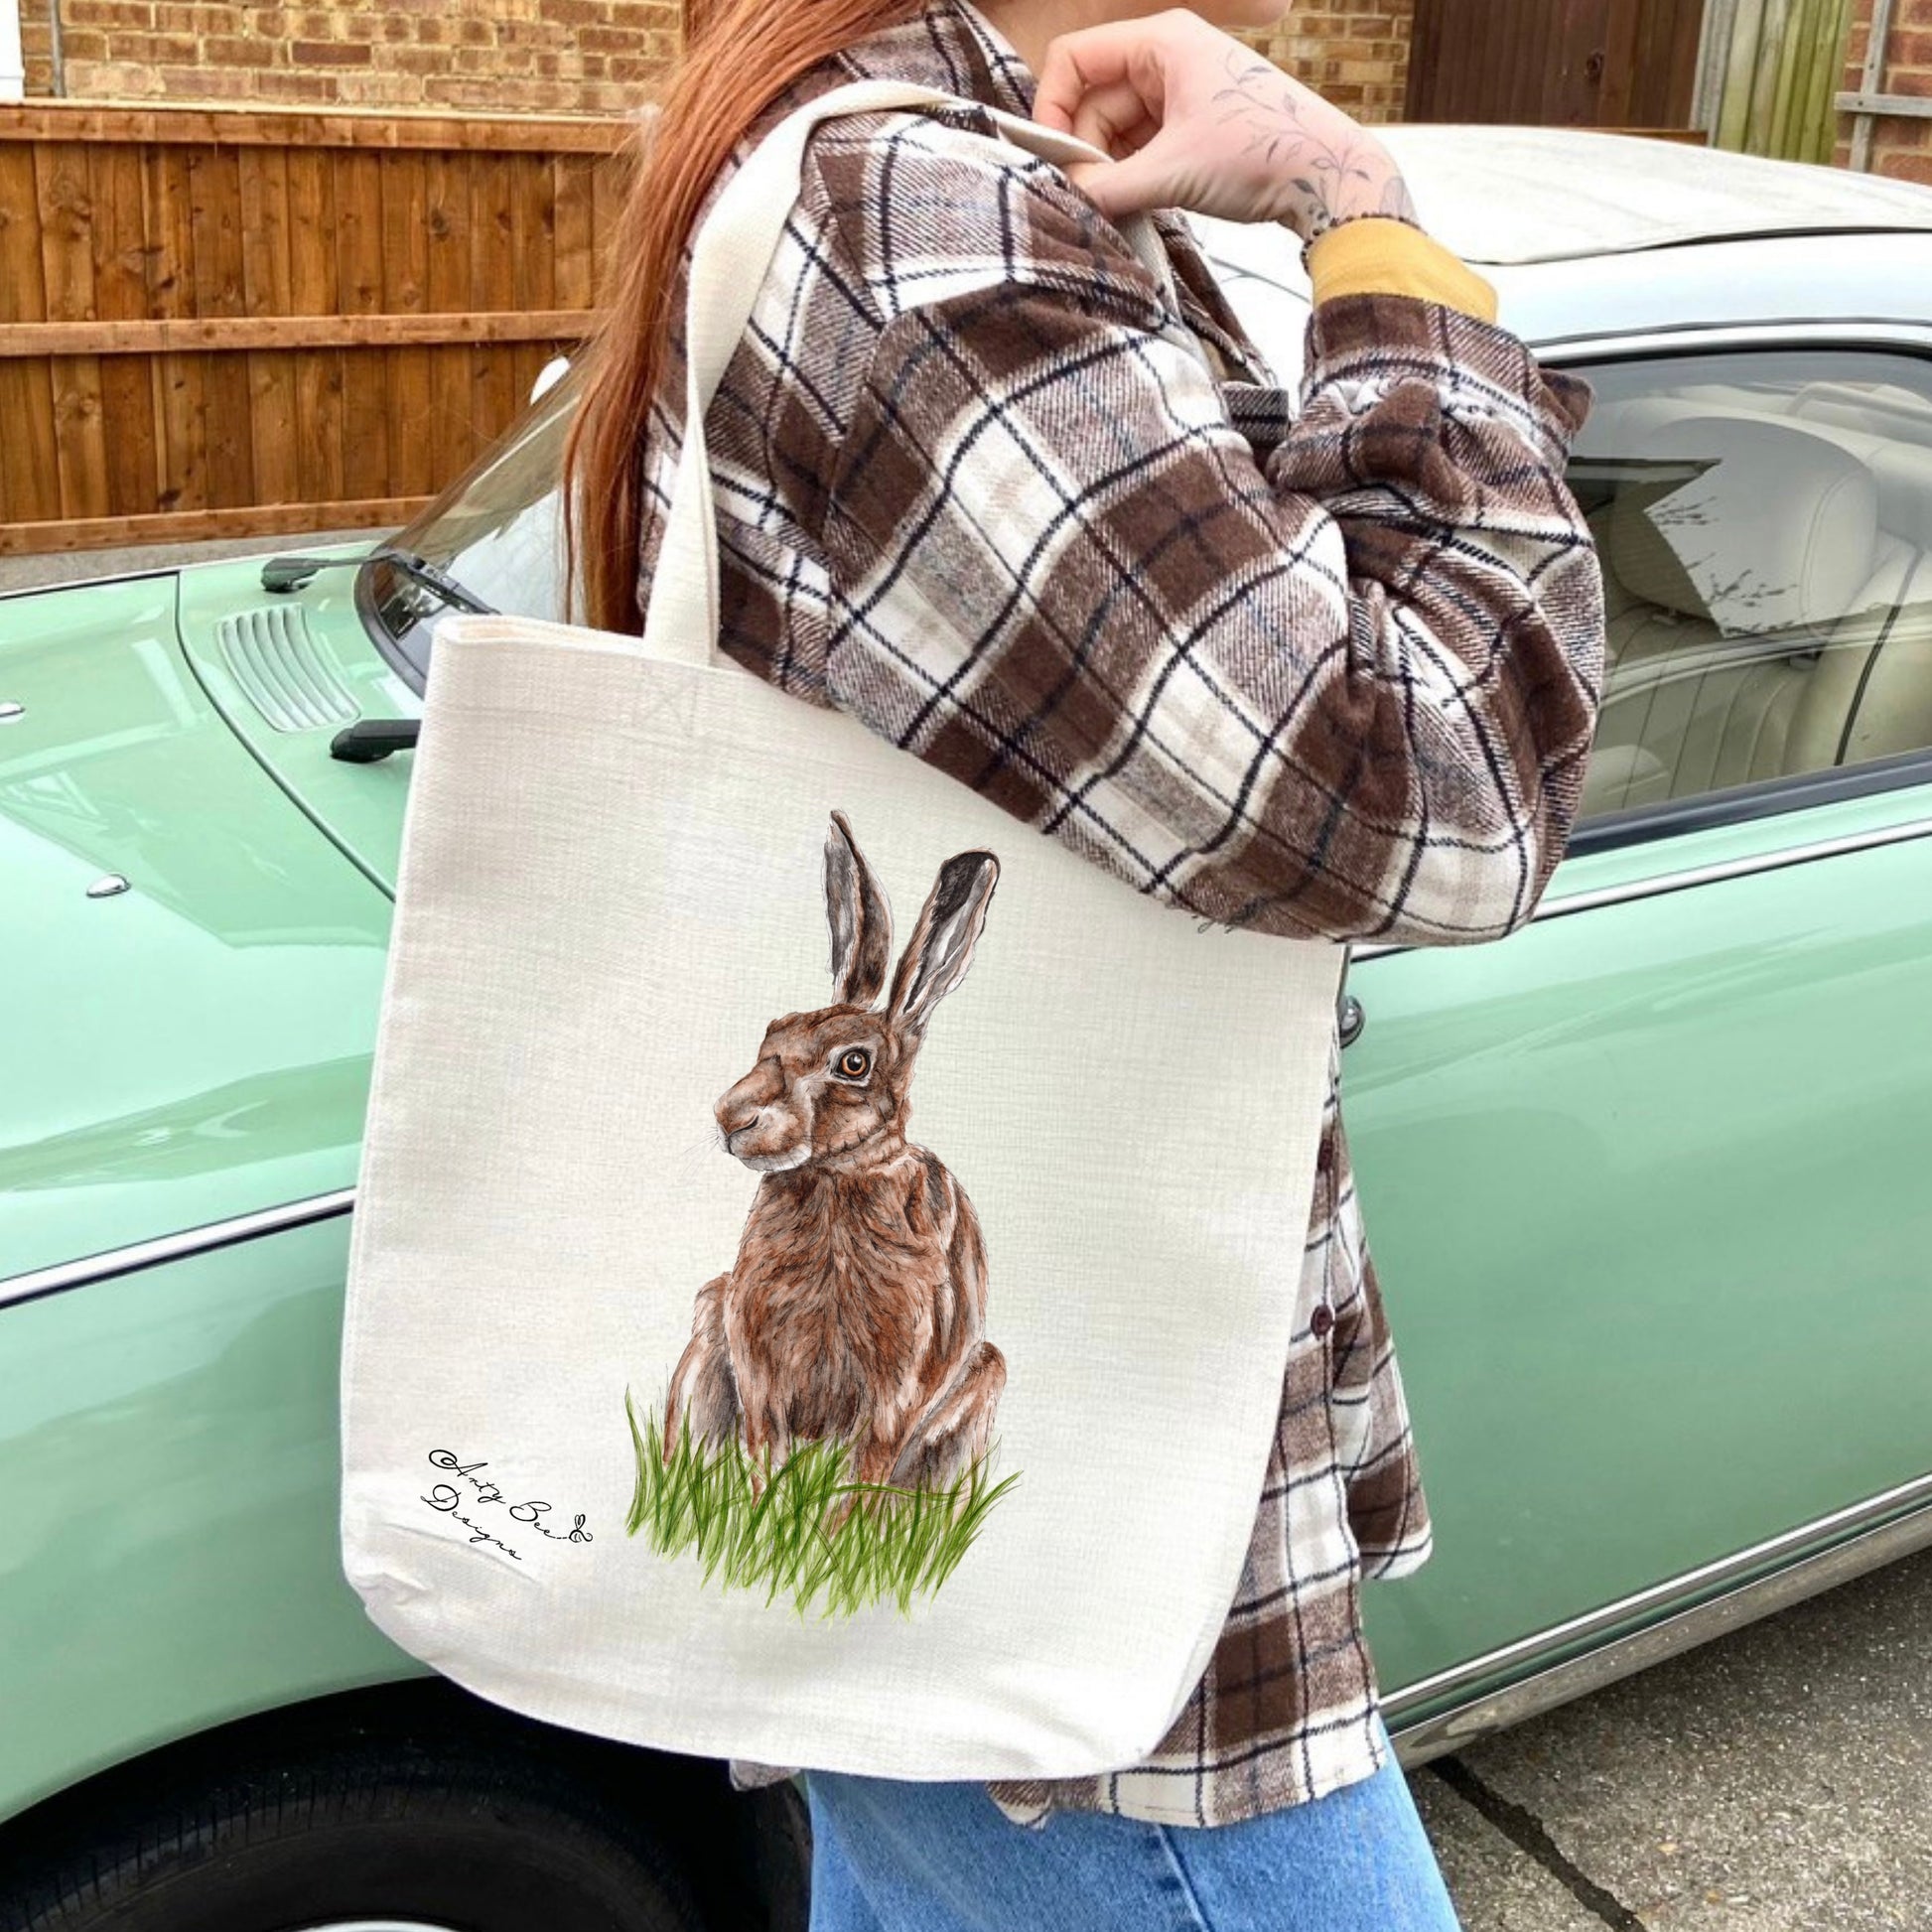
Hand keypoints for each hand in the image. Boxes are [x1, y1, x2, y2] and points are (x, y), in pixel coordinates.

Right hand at [1032, 9, 1419, 238]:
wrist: (1326, 178)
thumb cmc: (1261, 153)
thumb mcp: (1173, 171)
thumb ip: (1109, 186)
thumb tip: (1066, 197)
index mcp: (1164, 42)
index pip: (1077, 58)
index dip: (1054, 106)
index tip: (1053, 156)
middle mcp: (1170, 57)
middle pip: (1095, 99)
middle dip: (1086, 148)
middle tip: (1089, 195)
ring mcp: (1182, 92)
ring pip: (1117, 128)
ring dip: (1110, 167)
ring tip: (1119, 203)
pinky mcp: (1193, 125)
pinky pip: (1142, 145)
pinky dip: (1132, 173)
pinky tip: (1138, 201)